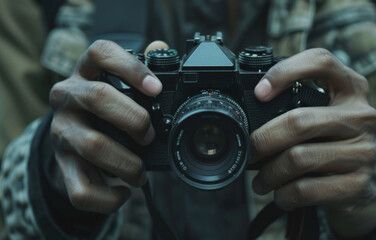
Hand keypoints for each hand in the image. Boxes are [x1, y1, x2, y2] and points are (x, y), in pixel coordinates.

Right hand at [49, 40, 167, 213]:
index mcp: (85, 72)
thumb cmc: (104, 108)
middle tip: (150, 135)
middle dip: (134, 118)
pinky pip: (81, 188)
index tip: (157, 88)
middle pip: (98, 97)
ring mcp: (62, 132)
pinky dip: (109, 197)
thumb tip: (161, 48)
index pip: (100, 53)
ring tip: (141, 172)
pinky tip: (124, 191)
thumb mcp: (116, 84)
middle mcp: (68, 97)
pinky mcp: (63, 165)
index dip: (130, 67)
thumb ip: (138, 69)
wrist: (73, 138)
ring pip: (93, 145)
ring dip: (128, 162)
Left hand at [251, 48, 375, 237]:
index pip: (320, 61)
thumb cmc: (335, 148)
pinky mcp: (359, 184)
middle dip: (263, 140)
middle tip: (250, 152)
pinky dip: (284, 194)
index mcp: (351, 90)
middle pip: (298, 120)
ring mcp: (365, 151)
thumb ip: (299, 109)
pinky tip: (281, 195)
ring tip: (261, 181)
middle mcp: (363, 116)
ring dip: (269, 173)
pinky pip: (306, 189)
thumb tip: (247, 119)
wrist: (366, 191)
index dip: (284, 72)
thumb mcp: (325, 120)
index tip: (259, 92)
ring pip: (299, 158)